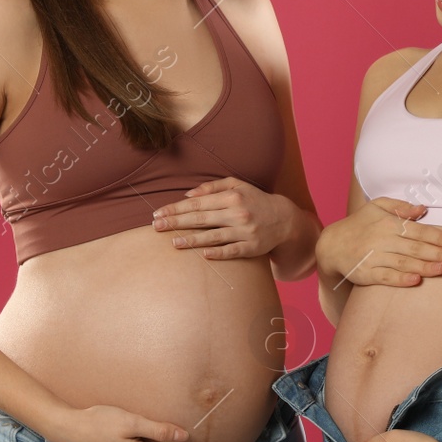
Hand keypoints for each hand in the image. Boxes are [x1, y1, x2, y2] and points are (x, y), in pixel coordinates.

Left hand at [151, 177, 292, 258]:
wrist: (284, 219)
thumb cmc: (255, 201)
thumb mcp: (237, 186)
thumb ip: (212, 187)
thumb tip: (188, 194)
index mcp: (232, 197)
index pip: (197, 203)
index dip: (176, 208)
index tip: (158, 214)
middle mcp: (238, 213)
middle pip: (201, 219)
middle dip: (176, 222)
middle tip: (156, 227)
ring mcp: (245, 232)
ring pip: (213, 236)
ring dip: (192, 240)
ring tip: (173, 242)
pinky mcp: (252, 247)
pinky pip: (232, 251)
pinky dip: (217, 253)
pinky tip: (202, 255)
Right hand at [319, 197, 441, 287]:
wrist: (332, 245)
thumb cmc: (360, 224)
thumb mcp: (377, 206)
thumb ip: (400, 207)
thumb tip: (423, 209)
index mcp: (388, 223)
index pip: (419, 231)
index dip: (438, 237)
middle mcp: (382, 240)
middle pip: (415, 248)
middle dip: (437, 253)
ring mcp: (373, 258)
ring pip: (403, 263)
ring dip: (424, 267)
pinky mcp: (366, 274)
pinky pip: (386, 277)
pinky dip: (401, 279)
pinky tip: (416, 280)